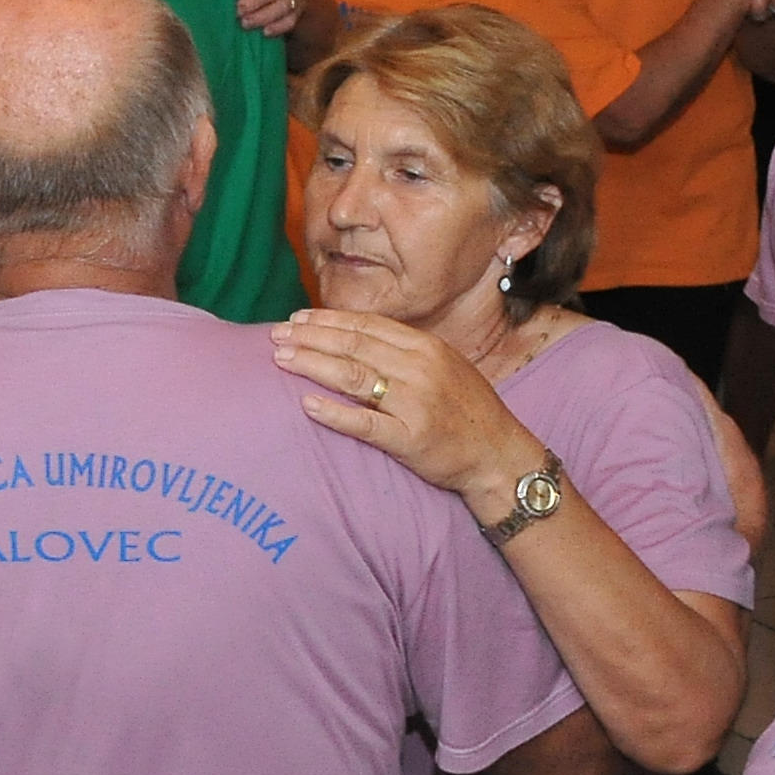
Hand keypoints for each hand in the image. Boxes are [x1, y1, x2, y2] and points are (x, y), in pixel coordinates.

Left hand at [264, 308, 541, 509]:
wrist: (498, 454)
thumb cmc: (466, 410)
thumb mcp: (443, 366)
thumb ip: (403, 351)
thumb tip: (354, 337)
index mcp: (426, 347)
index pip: (366, 326)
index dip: (328, 320)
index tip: (297, 319)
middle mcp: (420, 368)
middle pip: (353, 345)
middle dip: (310, 337)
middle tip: (276, 335)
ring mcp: (415, 403)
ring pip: (353, 376)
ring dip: (312, 364)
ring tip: (281, 359)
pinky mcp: (410, 438)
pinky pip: (364, 423)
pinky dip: (334, 413)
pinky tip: (306, 404)